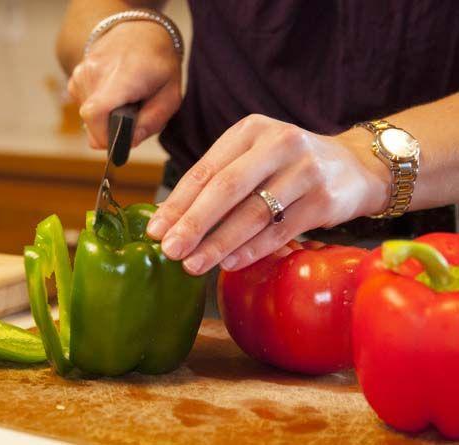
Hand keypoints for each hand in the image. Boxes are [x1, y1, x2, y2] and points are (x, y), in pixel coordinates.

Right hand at [68, 21, 180, 148]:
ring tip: (125, 100)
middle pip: (92, 123)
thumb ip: (152, 122)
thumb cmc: (158, 64)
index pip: (95, 115)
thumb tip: (129, 142)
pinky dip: (99, 109)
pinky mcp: (74, 77)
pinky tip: (113, 94)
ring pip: (88, 119)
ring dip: (107, 118)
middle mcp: (95, 73)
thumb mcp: (171, 95)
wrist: (139, 31)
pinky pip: (84, 108)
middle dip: (113, 130)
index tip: (123, 140)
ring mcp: (81, 73)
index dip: (106, 137)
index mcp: (122, 76)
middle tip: (133, 115)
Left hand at [145, 114, 390, 274]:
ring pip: (253, 213)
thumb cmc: (289, 165)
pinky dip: (252, 249)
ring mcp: (304, 171)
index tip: (156, 230)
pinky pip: (280, 231)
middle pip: (226, 188)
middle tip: (169, 250)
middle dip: (193, 223)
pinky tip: (230, 264)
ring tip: (193, 264)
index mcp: (250, 130)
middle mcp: (278, 143)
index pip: (206, 169)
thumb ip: (219, 180)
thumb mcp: (254, 157)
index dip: (178, 202)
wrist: (356, 165)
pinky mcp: (324, 199)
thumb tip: (171, 220)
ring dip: (219, 243)